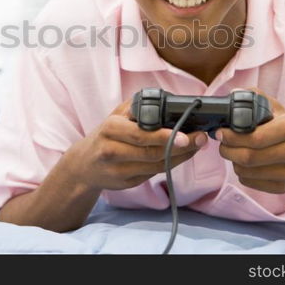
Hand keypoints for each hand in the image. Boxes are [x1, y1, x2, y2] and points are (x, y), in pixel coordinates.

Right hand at [63, 97, 207, 191]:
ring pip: (156, 166)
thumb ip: (138, 107)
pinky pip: (154, 174)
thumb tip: (167, 101)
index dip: (165, 136)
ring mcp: (118, 170)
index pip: (141, 135)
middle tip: (200, 139)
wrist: (84, 165)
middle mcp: (112, 151)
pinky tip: (182, 156)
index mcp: (110, 129)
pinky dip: (171, 165)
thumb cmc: (105, 135)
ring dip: (180, 157)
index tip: (186, 135)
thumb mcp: (116, 115)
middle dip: (180, 147)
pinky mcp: (126, 183)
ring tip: (197, 146)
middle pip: (152, 153)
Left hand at [216, 87, 284, 193]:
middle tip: (222, 144)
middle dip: (227, 150)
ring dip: (233, 162)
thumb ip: (256, 97)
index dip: (231, 136)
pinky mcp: (284, 187)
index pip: (254, 137)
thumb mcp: (278, 109)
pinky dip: (241, 174)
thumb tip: (233, 94)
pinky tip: (245, 165)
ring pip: (246, 172)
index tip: (220, 132)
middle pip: (248, 157)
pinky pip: (250, 182)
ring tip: (234, 153)